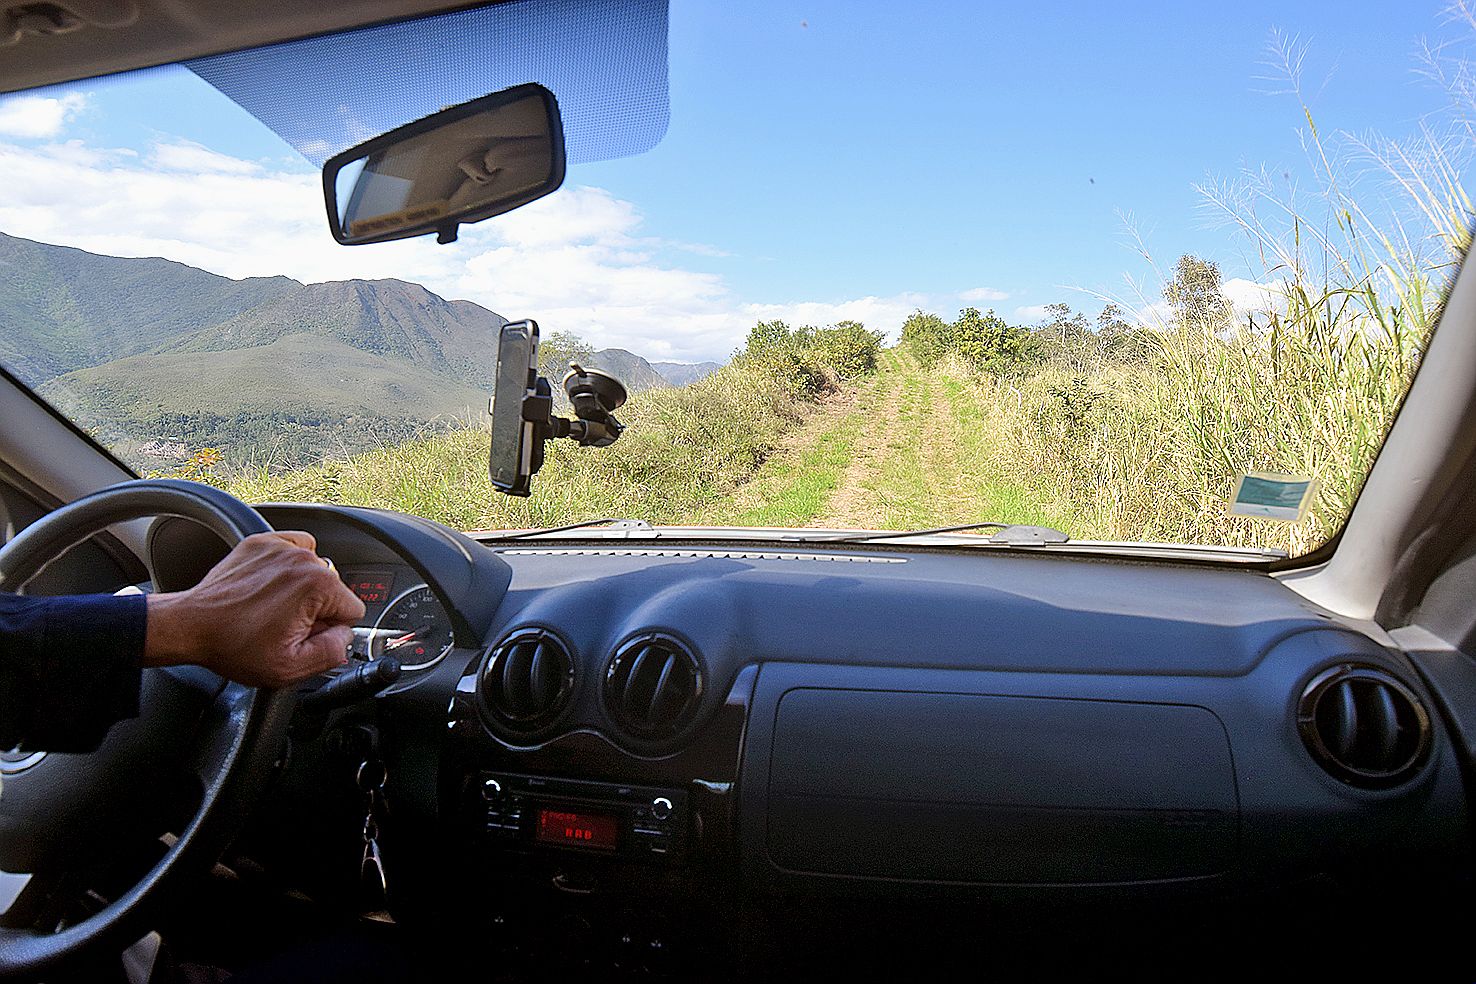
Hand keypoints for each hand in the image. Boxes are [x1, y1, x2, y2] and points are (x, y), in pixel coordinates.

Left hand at [143, 531, 365, 687]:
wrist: (191, 626)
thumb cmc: (233, 645)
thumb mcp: (291, 667)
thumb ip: (333, 652)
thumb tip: (346, 635)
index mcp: (318, 586)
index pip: (353, 609)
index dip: (331, 629)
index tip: (304, 635)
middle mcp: (304, 559)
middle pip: (334, 590)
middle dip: (316, 609)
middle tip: (283, 626)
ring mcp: (282, 547)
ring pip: (316, 571)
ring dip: (302, 589)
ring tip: (272, 608)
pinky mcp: (263, 542)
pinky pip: (295, 550)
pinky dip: (288, 567)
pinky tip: (271, 587)